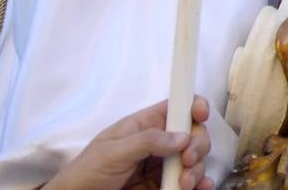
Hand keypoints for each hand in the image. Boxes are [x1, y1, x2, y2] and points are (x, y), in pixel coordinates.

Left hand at [43, 96, 213, 189]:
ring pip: (194, 159)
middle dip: (197, 145)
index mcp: (144, 125)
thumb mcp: (112, 152)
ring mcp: (161, 166)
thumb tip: (182, 136)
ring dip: (197, 169)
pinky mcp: (163, 185)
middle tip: (188, 160)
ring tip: (185, 183)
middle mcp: (157, 143)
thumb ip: (147, 141)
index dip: (193, 105)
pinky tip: (201, 187)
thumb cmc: (86, 173)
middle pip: (192, 134)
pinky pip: (189, 182)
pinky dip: (200, 183)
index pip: (176, 107)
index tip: (201, 115)